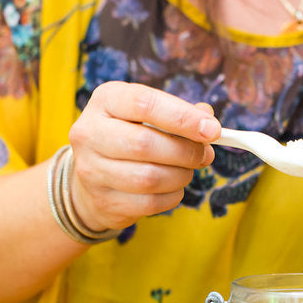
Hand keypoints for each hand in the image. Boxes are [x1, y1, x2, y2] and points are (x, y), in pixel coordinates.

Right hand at [66, 81, 220, 232]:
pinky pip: (150, 202)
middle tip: (205, 154)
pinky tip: (173, 187)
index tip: (212, 130)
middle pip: (146, 143)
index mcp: (105, 100)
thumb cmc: (129, 137)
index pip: (145, 103)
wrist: (93, 178)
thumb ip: (179, 113)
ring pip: (149, 177)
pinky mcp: (103, 201)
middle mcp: (90, 133)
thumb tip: (208, 122)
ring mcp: (92, 170)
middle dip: (186, 151)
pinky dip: (172, 195)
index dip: (183, 117)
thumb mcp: (147, 114)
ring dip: (181, 175)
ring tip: (187, 170)